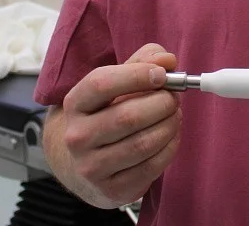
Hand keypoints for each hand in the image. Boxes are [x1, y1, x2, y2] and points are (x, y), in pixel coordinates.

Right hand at [58, 43, 181, 207]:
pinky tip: (170, 137)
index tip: (162, 74)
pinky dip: (169, 148)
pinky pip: (151, 166)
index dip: (137, 75)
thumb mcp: (119, 81)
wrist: (87, 161)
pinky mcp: (112, 189)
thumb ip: (143, 61)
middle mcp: (77, 137)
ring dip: (169, 126)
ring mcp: (92, 166)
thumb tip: (167, 60)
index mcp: (75, 103)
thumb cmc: (109, 111)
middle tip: (174, 98)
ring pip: (143, 143)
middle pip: (128, 116)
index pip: (101, 84)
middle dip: (162, 103)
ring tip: (174, 116)